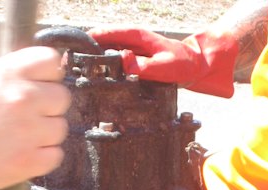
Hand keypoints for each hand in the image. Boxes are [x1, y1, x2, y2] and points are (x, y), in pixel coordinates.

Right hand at [0, 47, 70, 189]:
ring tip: (24, 135)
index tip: (44, 83)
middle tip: (32, 114)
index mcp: (10, 74)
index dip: (50, 74)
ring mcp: (29, 132)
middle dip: (50, 105)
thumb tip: (34, 71)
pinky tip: (27, 152)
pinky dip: (45, 156)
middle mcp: (24, 99)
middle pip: (62, 97)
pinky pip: (56, 155)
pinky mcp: (30, 160)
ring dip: (47, 132)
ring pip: (60, 128)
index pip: (52, 62)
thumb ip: (9, 71)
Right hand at [88, 27, 237, 97]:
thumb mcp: (162, 67)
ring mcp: (133, 49)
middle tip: (72, 60)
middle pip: (105, 40)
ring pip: (109, 51)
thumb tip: (122, 60)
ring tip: (80, 70)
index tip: (76, 43)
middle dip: (89, 48)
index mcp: (137, 36)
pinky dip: (107, 66)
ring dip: (96, 58)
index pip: (109, 33)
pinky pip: (117, 61)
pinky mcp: (135, 59)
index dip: (92, 37)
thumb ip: (142, 65)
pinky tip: (99, 77)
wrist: (195, 66)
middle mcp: (132, 40)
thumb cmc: (181, 64)